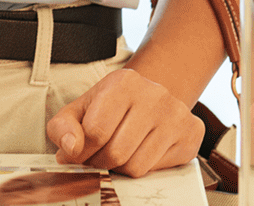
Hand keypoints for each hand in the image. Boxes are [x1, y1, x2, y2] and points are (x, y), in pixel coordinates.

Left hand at [46, 68, 204, 176]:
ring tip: (116, 153)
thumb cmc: (110, 106)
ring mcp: (176, 114)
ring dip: (119, 169)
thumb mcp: (80, 109)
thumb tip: (70, 148)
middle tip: (97, 157)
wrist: (148, 97)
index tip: (78, 154)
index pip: (96, 132)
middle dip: (100, 162)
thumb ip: (63, 127)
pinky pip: (157, 171)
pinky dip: (141, 169)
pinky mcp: (190, 134)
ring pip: (136, 167)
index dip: (81, 152)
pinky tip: (137, 152)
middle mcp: (154, 94)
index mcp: (123, 82)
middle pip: (117, 153)